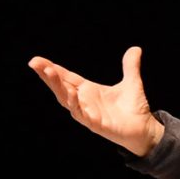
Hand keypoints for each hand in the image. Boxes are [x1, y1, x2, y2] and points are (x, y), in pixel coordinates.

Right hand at [28, 45, 163, 156]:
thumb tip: (136, 49)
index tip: (38, 60)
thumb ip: (130, 66)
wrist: (146, 130)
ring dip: (56, 86)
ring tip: (47, 72)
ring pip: (66, 99)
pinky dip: (74, 104)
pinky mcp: (94, 124)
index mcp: (88, 90)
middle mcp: (84, 101)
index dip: (53, 69)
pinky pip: (80, 114)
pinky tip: (70, 93)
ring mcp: (87, 113)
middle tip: (34, 62)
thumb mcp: (132, 83)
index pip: (67, 77)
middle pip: (61, 86)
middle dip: (47, 74)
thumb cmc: (135, 109)